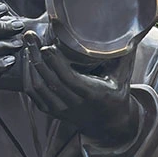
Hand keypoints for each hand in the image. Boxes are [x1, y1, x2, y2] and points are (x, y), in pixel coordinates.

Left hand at [22, 32, 139, 144]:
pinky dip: (27, 75)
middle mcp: (74, 104)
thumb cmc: (115, 94)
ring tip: (27, 43)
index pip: (70, 80)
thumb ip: (124, 56)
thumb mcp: (123, 77)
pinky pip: (33, 93)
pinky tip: (27, 58)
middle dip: (37, 56)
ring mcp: (60, 109)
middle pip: (50, 81)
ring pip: (37, 87)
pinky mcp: (50, 110)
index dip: (56, 64)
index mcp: (93, 95)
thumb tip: (130, 33)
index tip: (47, 45)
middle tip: (30, 35)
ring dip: (29, 64)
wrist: (107, 122)